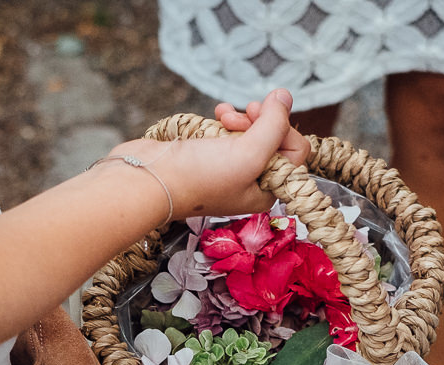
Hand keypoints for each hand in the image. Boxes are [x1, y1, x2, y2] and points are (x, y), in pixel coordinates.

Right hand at [104, 89, 310, 220]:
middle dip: (260, 120)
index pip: (294, 151)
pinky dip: (224, 119)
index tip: (261, 119)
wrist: (149, 180)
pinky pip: (228, 130)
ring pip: (250, 131)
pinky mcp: (209, 154)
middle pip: (273, 138)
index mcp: (266, 190)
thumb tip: (285, 95)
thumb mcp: (249, 153)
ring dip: (240, 117)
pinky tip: (216, 115)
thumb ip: (275, 124)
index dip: (283, 129)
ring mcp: (228, 167)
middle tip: (242, 116)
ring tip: (223, 116)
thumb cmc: (198, 177)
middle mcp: (250, 181)